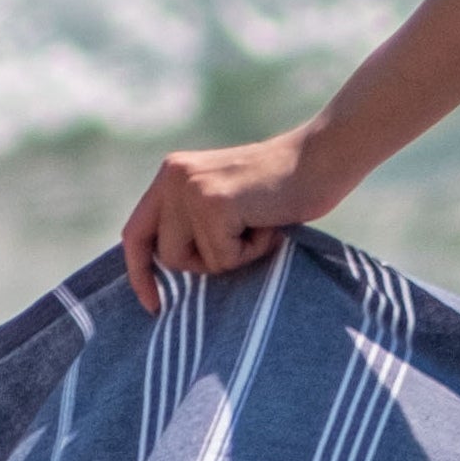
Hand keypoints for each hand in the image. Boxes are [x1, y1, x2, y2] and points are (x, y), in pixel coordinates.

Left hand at [120, 127, 332, 312]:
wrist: (324, 156)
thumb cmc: (285, 186)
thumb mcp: (225, 199)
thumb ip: (195, 221)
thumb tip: (172, 269)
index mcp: (172, 173)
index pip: (135, 231)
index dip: (140, 271)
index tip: (153, 304)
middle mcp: (173, 177)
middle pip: (167, 255)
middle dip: (206, 261)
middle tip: (246, 235)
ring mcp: (191, 189)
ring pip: (194, 261)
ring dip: (232, 256)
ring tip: (259, 224)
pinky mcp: (214, 204)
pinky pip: (223, 258)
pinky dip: (251, 251)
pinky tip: (269, 223)